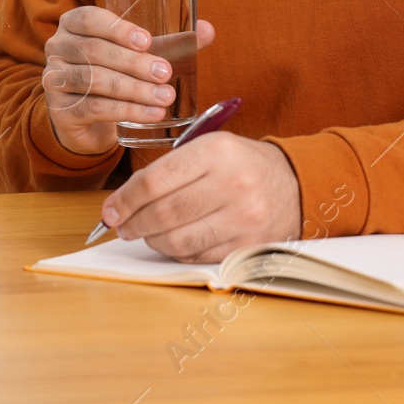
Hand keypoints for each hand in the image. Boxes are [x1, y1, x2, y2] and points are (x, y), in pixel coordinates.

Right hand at [42, 6, 215, 154]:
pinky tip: (152, 115)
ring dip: (134, 90)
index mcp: (74, 24)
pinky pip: (93, 108)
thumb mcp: (138, 53)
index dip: (117, 28)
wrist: (87, 116)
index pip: (88, 18)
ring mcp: (54, 79)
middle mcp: (58, 48)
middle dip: (134, 63)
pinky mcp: (60, 110)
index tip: (148, 40)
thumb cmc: (116, 72)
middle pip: (94, 51)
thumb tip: (208, 29)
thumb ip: (171, 40)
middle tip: (165, 73)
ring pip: (94, 81)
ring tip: (164, 97)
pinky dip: (126, 111)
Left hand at [99, 133, 301, 262]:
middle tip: (122, 226)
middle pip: (163, 213)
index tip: (110, 210)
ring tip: (145, 234)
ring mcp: (243, 218)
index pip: (156, 180)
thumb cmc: (241, 164)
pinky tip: (172, 241)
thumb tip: (123, 202)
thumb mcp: (210, 148)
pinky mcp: (247, 246)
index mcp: (218, 151)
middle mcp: (233, 183)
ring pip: (177, 240)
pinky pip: (196, 256)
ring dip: (151, 241)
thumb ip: (169, 169)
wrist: (293, 184)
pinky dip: (176, 252)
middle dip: (133, 223)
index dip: (125, 199)